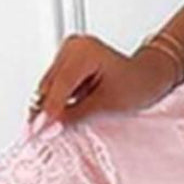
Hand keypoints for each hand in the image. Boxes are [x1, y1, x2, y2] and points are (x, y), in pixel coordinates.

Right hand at [27, 32, 176, 134]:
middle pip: (47, 87)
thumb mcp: (107, 105)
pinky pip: (52, 88)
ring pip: (46, 89)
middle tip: (42, 136)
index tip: (38, 132)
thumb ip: (73, 116)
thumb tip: (47, 127)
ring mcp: (67, 53)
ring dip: (50, 109)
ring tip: (64, 121)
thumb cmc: (136, 85)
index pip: (59, 86)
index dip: (47, 112)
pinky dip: (56, 103)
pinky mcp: (64, 63)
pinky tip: (67, 111)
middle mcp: (72, 47)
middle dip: (46, 112)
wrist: (146, 77)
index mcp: (84, 50)